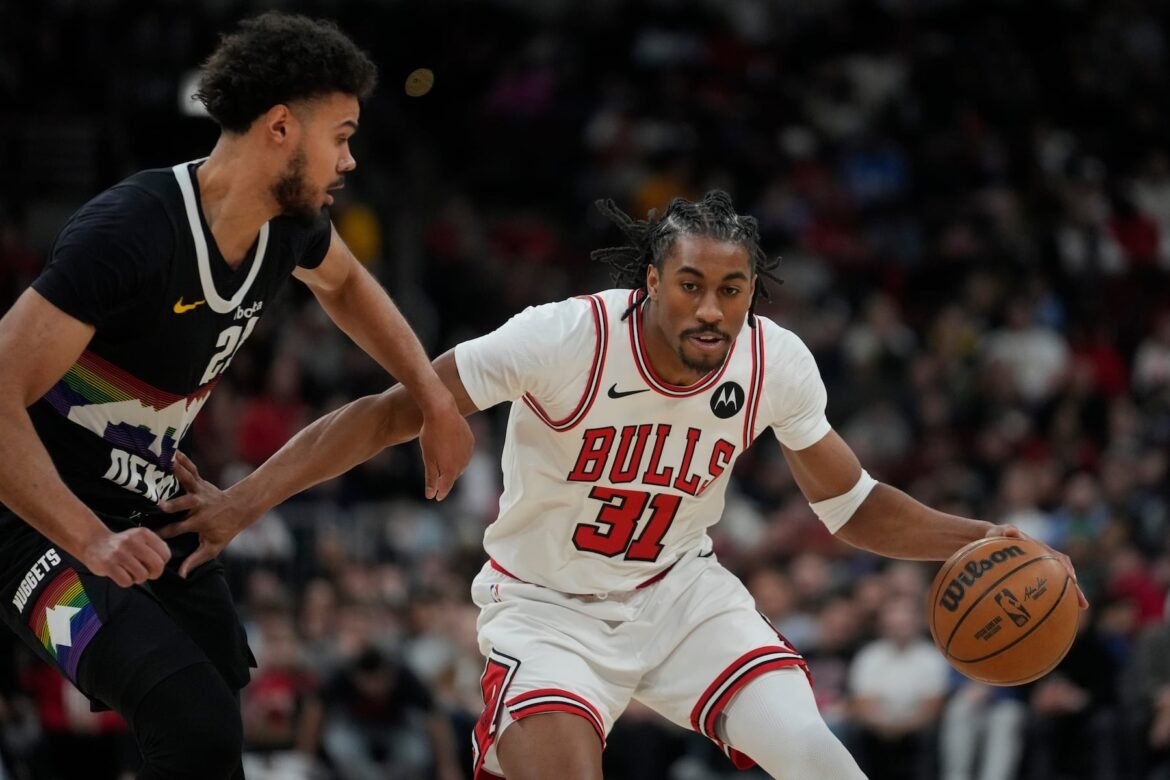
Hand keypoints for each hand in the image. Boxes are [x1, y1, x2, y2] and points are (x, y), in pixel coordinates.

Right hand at [81, 527, 169, 587]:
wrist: (94, 542)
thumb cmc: (122, 545)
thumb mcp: (140, 538)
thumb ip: (155, 546)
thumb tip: (165, 559)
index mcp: (143, 534)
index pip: (165, 554)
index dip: (162, 563)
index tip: (152, 564)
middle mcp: (132, 541)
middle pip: (157, 565)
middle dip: (154, 574)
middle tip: (147, 573)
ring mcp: (119, 553)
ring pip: (142, 575)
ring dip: (138, 578)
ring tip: (130, 572)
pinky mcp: (108, 564)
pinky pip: (126, 581)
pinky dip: (126, 582)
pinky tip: (121, 574)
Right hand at [156, 452, 252, 577]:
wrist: (240, 508)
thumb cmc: (225, 529)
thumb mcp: (213, 547)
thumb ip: (196, 559)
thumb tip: (182, 574)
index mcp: (199, 522)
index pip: (178, 530)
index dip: (164, 533)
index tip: (149, 536)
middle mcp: (199, 505)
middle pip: (185, 505)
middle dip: (174, 506)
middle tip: (161, 505)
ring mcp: (200, 492)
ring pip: (188, 482)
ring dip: (178, 473)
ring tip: (166, 463)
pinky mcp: (201, 482)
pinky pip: (192, 470)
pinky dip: (184, 460)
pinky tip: (174, 451)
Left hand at [417, 396, 473, 500]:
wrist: (443, 412)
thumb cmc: (431, 435)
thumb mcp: (427, 458)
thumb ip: (430, 478)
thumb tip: (431, 495)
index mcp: (450, 470)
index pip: (446, 486)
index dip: (441, 493)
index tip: (436, 497)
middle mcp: (463, 463)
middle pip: (453, 476)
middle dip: (446, 478)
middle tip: (438, 481)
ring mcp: (468, 452)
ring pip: (461, 464)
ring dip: (453, 466)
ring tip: (444, 463)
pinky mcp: (471, 441)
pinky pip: (465, 453)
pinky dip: (458, 455)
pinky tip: (451, 449)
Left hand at [983, 524, 1088, 608]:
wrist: (992, 540)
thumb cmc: (995, 536)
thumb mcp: (997, 532)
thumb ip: (1004, 532)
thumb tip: (1012, 531)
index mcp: (1040, 549)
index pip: (1058, 558)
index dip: (1066, 568)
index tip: (1072, 578)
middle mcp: (1045, 560)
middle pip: (1063, 575)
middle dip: (1074, 589)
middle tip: (1083, 605)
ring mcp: (1040, 570)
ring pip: (1057, 585)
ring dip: (1066, 598)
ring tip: (1075, 614)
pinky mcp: (1032, 579)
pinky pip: (1043, 592)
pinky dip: (1046, 604)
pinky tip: (1045, 619)